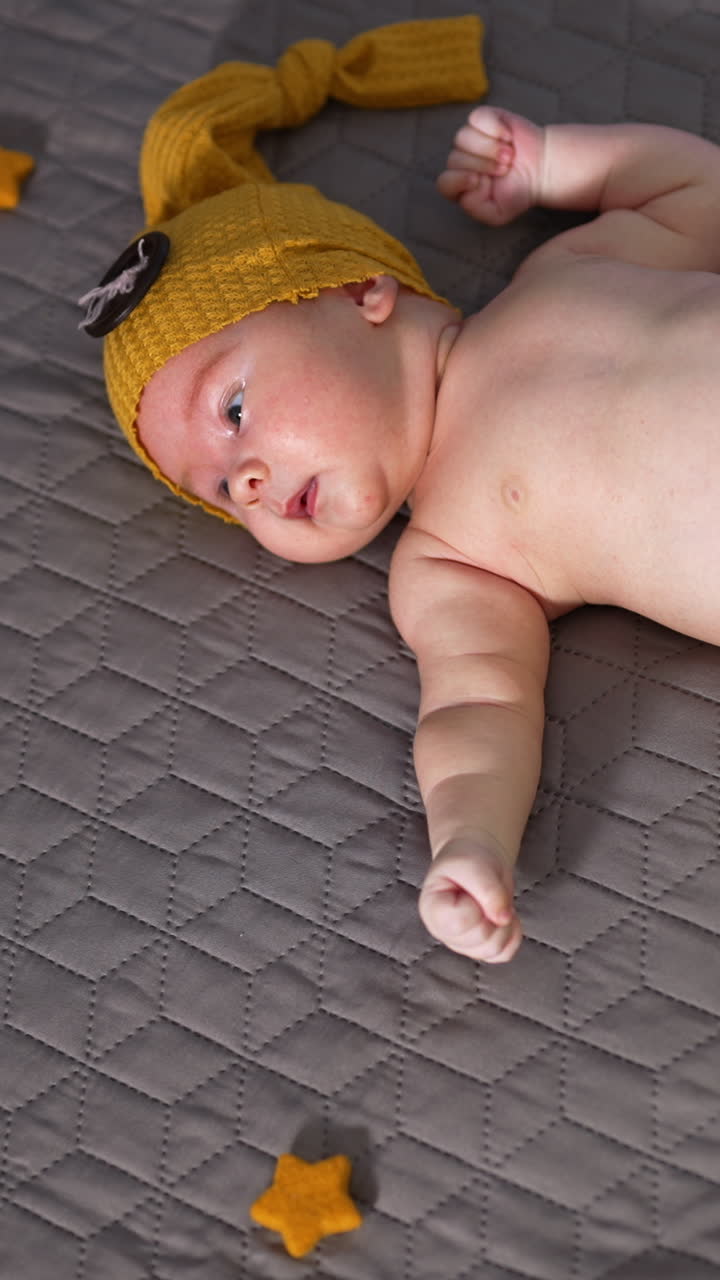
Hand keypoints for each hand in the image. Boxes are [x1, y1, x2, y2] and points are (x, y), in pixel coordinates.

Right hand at [419, 836, 521, 962]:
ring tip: (496, 903)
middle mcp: (443, 932)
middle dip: (494, 914)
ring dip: (505, 925)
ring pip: (493, 950)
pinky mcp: (480, 948)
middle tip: (489, 894)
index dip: (477, 905)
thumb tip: (503, 919)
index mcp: (432, 909)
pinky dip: (512, 935)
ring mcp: (462, 943)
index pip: (460, 922)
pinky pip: (504, 954)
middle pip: (481, 940)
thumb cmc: (468, 860)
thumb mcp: (475, 866)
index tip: (473, 888)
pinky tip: (505, 916)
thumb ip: (488, 890)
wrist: (476, 859)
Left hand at [437, 106, 544, 225]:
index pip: (444, 182)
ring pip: (462, 137)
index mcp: (460, 185)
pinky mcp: (483, 119)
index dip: (460, 180)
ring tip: (508, 155)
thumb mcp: (497, 214)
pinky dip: (494, 128)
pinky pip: (477, 118)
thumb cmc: (517, 191)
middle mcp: (461, 160)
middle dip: (483, 165)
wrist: (540, 169)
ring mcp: (470, 138)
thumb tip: (466, 188)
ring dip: (490, 148)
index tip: (483, 181)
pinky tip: (508, 136)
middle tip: (505, 169)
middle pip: (454, 159)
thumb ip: (476, 209)